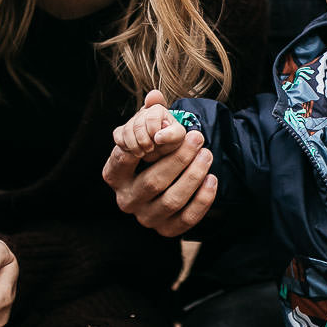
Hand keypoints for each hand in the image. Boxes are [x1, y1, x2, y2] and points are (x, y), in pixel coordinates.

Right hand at [102, 91, 216, 235]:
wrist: (171, 182)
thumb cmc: (156, 152)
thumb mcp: (150, 131)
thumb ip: (151, 112)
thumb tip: (155, 95)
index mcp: (114, 175)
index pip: (123, 161)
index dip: (142, 147)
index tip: (163, 134)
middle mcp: (126, 200)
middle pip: (153, 182)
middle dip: (179, 159)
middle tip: (198, 138)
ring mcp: (146, 218)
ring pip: (171, 200)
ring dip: (193, 176)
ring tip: (207, 155)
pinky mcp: (166, 230)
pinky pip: (186, 219)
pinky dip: (202, 200)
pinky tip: (212, 179)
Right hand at [113, 99, 186, 158]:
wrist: (157, 152)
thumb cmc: (169, 141)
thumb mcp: (177, 137)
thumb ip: (173, 134)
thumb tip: (158, 137)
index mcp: (158, 110)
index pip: (152, 115)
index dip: (153, 129)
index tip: (157, 139)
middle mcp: (144, 112)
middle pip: (138, 124)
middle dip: (144, 140)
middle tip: (151, 148)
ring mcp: (131, 121)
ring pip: (127, 130)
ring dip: (135, 145)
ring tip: (143, 152)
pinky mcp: (121, 131)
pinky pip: (119, 137)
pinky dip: (126, 147)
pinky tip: (135, 150)